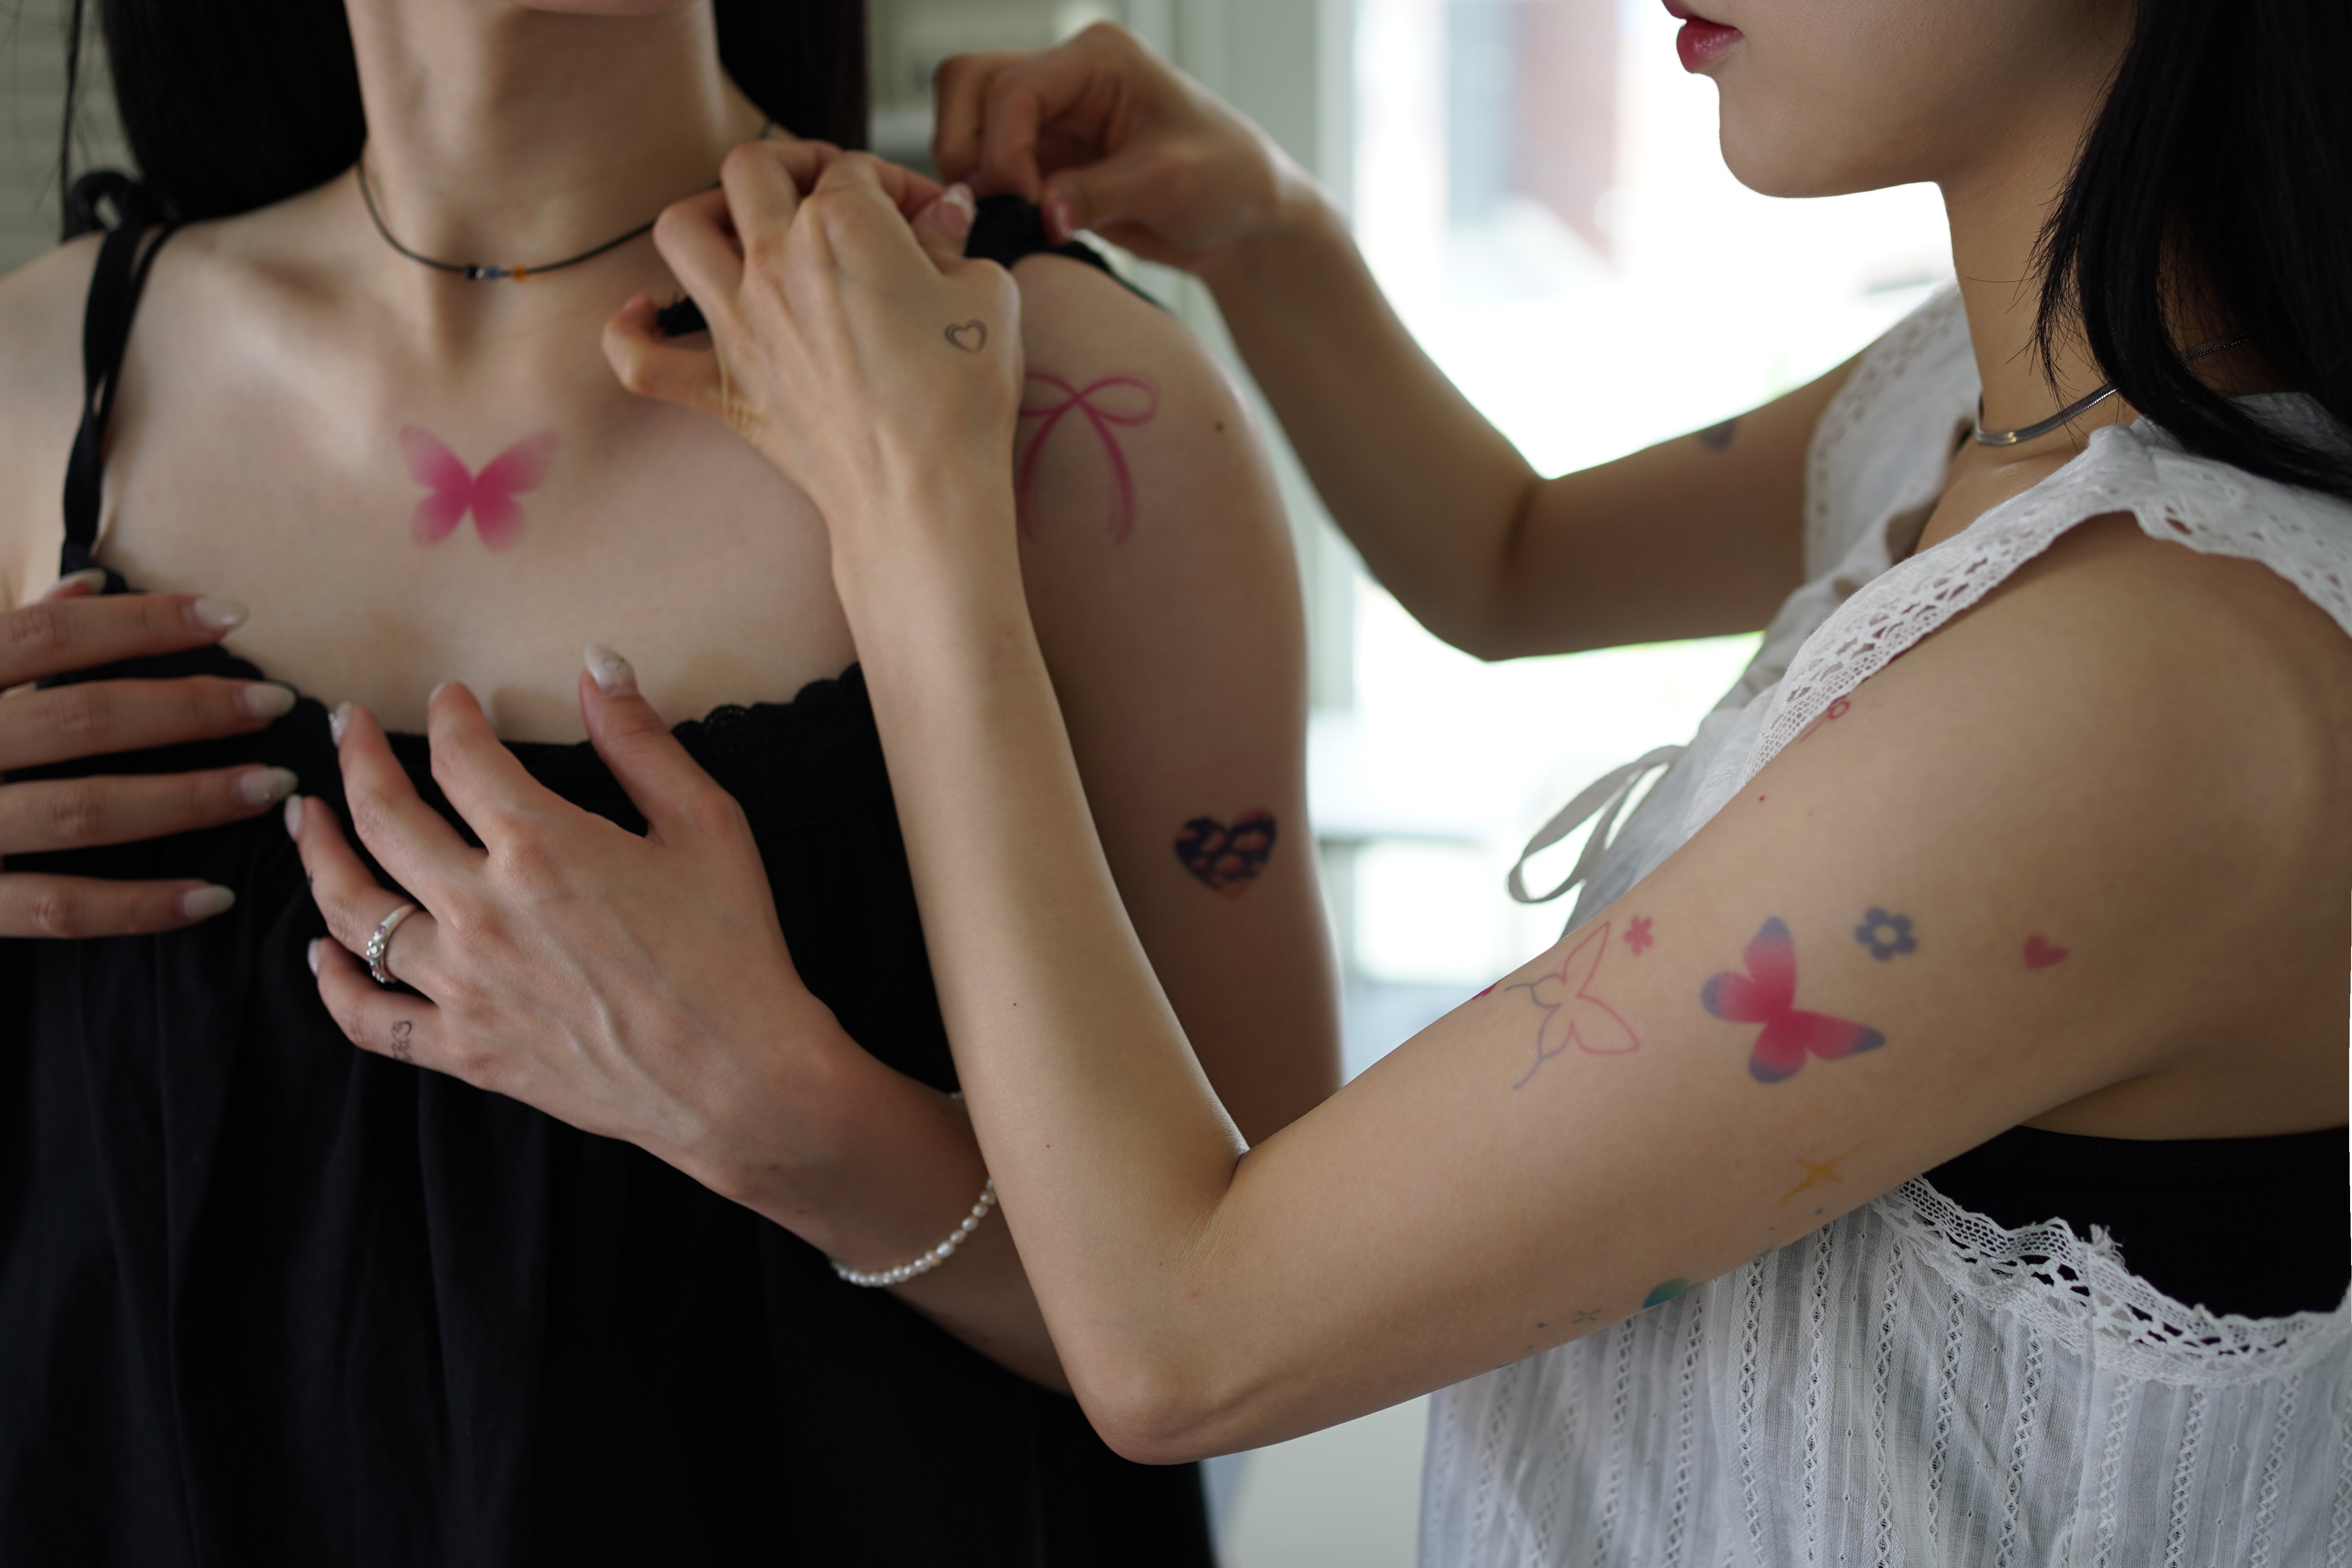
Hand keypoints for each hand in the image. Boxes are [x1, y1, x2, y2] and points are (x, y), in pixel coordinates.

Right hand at [0, 570, 299, 935]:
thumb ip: (7, 636)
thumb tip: (91, 584)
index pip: (47, 639)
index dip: (140, 623)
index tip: (230, 614)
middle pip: (81, 720)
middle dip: (188, 710)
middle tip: (273, 702)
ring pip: (84, 811)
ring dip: (187, 799)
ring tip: (270, 787)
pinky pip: (58, 909)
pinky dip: (138, 906)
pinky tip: (212, 897)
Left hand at [288, 649, 871, 1212]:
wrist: (739, 1078)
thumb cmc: (733, 949)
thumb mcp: (706, 826)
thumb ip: (641, 742)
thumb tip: (597, 663)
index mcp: (541, 845)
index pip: (462, 757)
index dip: (449, 715)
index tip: (449, 698)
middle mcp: (482, 909)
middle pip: (383, 818)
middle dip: (357, 759)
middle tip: (348, 727)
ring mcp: (464, 985)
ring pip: (353, 910)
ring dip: (318, 853)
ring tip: (306, 817)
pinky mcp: (467, 1050)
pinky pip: (370, 1018)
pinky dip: (332, 983)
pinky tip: (320, 953)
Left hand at [602, 143, 1022, 553]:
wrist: (922, 492)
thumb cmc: (962, 394)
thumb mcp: (987, 296)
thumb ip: (955, 243)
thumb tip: (941, 218)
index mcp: (842, 224)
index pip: (860, 171)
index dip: (902, 186)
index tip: (931, 223)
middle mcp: (776, 261)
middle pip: (753, 169)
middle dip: (796, 165)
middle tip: (830, 193)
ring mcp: (740, 326)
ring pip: (681, 232)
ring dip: (706, 215)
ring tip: (743, 231)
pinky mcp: (724, 391)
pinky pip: (642, 360)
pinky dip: (632, 335)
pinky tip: (645, 315)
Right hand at [932, 22, 1315, 270]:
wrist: (1243, 218)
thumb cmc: (1227, 180)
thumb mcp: (1170, 184)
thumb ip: (1100, 195)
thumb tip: (1042, 214)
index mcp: (1099, 58)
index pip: (1015, 86)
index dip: (1004, 147)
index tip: (1027, 202)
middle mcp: (1067, 77)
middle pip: (970, 84)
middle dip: (966, 146)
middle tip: (989, 205)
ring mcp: (1052, 117)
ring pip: (968, 120)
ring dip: (971, 170)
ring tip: (1002, 218)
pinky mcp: (1046, 159)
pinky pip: (989, 165)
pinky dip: (986, 194)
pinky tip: (1010, 225)